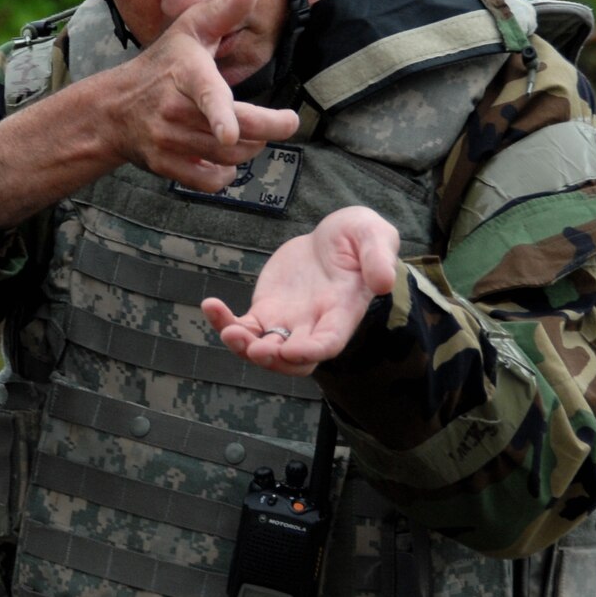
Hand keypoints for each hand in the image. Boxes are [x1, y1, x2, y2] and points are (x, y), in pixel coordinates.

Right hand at [108, 0, 298, 190]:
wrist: (113, 109)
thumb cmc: (161, 65)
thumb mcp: (189, 30)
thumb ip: (223, 11)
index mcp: (185, 75)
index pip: (206, 95)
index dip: (220, 117)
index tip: (230, 133)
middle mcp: (174, 111)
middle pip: (232, 135)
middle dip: (268, 129)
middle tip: (286, 121)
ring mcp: (167, 142)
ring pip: (228, 157)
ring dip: (251, 147)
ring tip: (252, 133)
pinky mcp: (165, 166)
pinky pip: (209, 182)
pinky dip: (226, 175)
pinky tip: (226, 158)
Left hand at [201, 207, 400, 374]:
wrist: (333, 236)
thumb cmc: (359, 236)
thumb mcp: (374, 235)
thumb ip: (379, 257)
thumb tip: (385, 282)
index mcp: (342, 312)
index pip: (329, 343)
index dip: (311, 351)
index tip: (291, 349)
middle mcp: (314, 325)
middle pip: (293, 361)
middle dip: (273, 360)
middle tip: (254, 348)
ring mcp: (288, 321)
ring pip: (263, 348)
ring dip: (244, 347)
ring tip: (228, 330)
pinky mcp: (266, 310)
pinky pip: (242, 326)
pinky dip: (224, 322)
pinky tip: (210, 305)